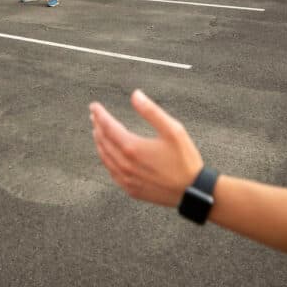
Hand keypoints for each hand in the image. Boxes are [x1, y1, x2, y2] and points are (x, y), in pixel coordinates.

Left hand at [90, 90, 203, 206]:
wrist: (193, 191)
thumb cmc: (185, 160)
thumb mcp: (173, 130)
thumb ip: (151, 111)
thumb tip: (135, 95)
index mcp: (132, 148)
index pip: (108, 127)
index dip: (100, 115)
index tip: (94, 106)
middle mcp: (125, 165)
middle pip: (103, 142)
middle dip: (97, 126)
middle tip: (94, 116)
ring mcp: (126, 179)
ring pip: (105, 157)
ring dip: (99, 143)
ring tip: (97, 132)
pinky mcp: (131, 189)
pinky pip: (112, 172)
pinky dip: (106, 159)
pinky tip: (108, 155)